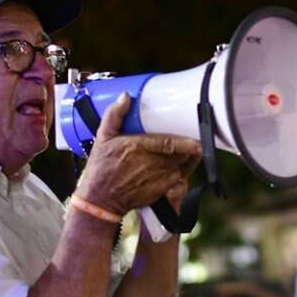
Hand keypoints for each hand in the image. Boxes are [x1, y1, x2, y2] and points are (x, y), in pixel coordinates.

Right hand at [75, 93, 201, 214]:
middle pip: (180, 155)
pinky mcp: (160, 191)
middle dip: (190, 149)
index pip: (168, 143)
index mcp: (137, 147)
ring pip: (182, 168)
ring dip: (189, 161)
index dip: (185, 142)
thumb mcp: (102, 138)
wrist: (100, 199)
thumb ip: (114, 116)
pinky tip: (182, 168)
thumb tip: (125, 97)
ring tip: (193, 153)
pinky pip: (178, 181)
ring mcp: (157, 179)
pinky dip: (183, 174)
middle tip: (196, 142)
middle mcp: (150, 164)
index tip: (195, 139)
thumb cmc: (101, 168)